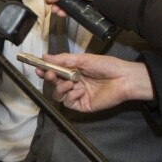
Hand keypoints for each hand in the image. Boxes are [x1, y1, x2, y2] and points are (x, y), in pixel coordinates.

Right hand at [38, 53, 153, 111]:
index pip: (54, 72)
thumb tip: (44, 56)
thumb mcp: (83, 59)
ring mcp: (77, 95)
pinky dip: (71, 96)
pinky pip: (69, 103)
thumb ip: (63, 59)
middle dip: (49, 79)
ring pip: (58, 95)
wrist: (123, 78)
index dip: (45, 70)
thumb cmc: (106, 66)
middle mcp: (73, 83)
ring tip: (70, 83)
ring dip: (60, 88)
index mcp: (72, 71)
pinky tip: (80, 90)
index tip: (38, 67)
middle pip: (53, 84)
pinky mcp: (83, 105)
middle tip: (50, 74)